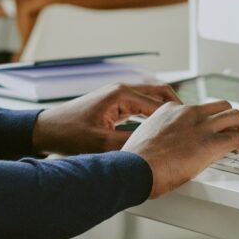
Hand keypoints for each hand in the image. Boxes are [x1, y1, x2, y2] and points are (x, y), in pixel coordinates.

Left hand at [32, 82, 179, 155]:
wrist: (48, 130)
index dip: (176, 117)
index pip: (159, 103)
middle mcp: (121, 90)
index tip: (190, 129)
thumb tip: (152, 149)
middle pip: (159, 93)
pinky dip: (153, 114)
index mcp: (121, 94)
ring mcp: (118, 96)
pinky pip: (141, 105)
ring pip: (151, 99)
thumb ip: (129, 144)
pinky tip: (160, 129)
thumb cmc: (69, 134)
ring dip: (165, 111)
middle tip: (191, 125)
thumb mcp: (102, 144)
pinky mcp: (114, 104)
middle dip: (176, 108)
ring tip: (181, 128)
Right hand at [122, 99, 238, 198]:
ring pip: (235, 116)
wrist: (134, 168)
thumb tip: (162, 146)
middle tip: (236, 132)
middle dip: (232, 119)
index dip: (209, 121)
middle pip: (221, 106)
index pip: (199, 108)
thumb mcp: (145, 136)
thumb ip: (158, 135)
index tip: (212, 130)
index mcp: (170, 110)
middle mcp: (188, 113)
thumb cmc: (136, 160)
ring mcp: (200, 126)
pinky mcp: (210, 143)